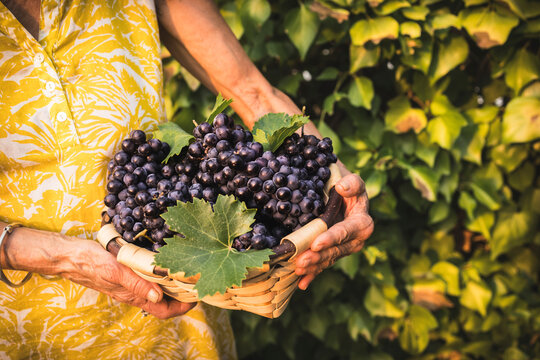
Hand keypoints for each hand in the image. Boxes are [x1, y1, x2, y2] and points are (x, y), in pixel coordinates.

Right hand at [62, 240, 195, 318]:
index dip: (182, 307)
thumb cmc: (91, 263)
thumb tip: (157, 297)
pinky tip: (168, 261)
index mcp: (133, 296)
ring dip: (174, 283)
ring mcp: (131, 283)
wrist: (70, 255)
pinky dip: (162, 272)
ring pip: (158, 289)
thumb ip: (137, 284)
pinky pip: (149, 278)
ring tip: (188, 270)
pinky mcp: (127, 273)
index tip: (197, 296)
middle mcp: (135, 293)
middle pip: (164, 302)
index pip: (163, 311)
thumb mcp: (116, 271)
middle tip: (198, 281)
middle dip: (183, 295)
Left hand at [294, 173, 373, 289]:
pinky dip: (312, 275)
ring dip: (313, 266)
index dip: (331, 238)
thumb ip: (352, 183)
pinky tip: (302, 284)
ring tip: (298, 269)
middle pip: (335, 250)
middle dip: (318, 257)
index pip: (345, 232)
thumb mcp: (353, 181)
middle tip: (301, 261)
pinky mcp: (333, 253)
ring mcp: (344, 249)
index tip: (316, 243)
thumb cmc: (347, 186)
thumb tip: (342, 188)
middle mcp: (355, 240)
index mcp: (362, 223)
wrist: (341, 194)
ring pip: (328, 259)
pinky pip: (323, 265)